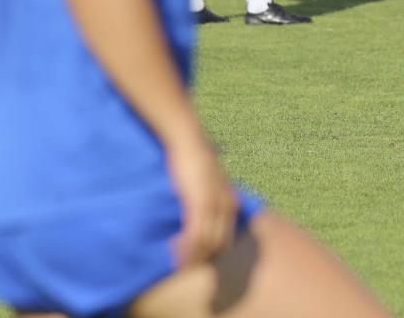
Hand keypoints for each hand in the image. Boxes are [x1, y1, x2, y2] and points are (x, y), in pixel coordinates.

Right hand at [167, 136, 237, 267]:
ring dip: (191, 255)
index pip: (226, 237)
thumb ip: (209, 191)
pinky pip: (195, 234)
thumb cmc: (194, 156)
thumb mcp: (208, 178)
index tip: (195, 256)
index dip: (211, 250)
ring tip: (175, 260)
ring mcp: (214, 205)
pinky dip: (185, 246)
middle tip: (182, 264)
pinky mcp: (199, 203)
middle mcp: (226, 205)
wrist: (188, 139)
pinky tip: (173, 247)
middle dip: (201, 257)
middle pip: (218, 244)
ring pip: (207, 243)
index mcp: (230, 201)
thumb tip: (201, 200)